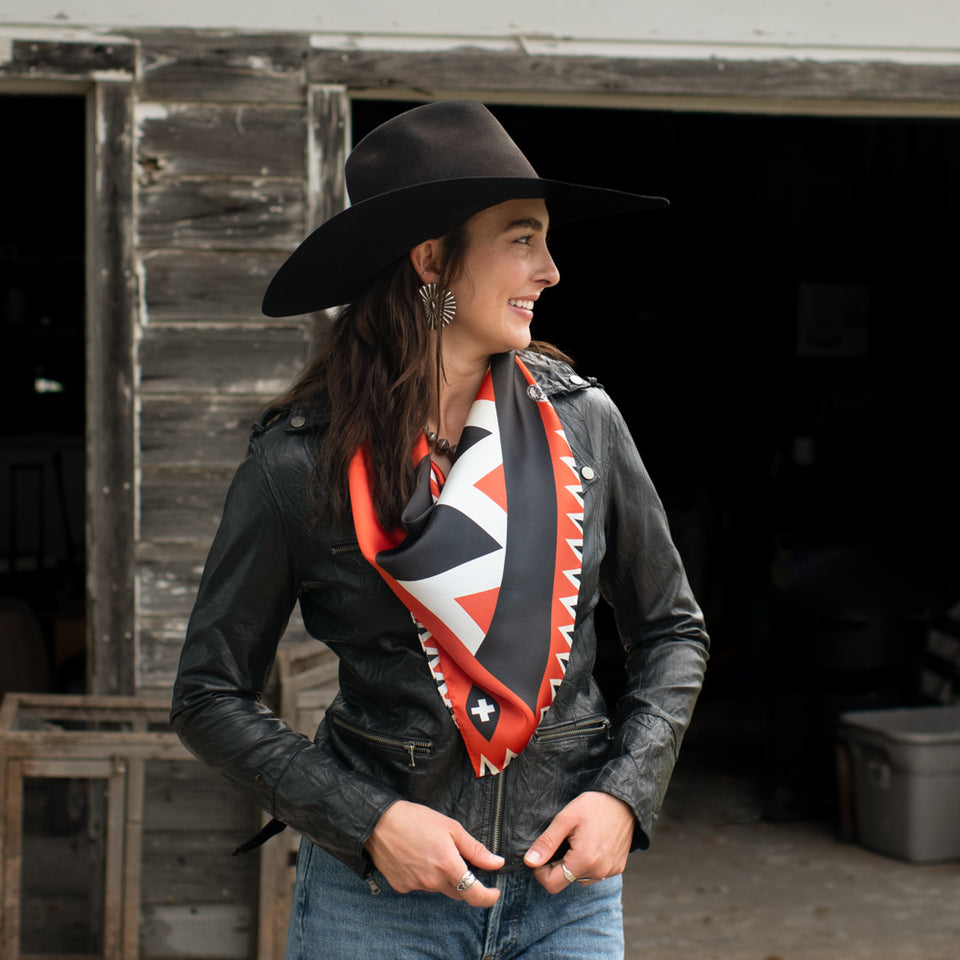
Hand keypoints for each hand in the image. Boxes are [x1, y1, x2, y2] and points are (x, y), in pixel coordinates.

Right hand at [365, 800, 503, 906]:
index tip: (494, 893)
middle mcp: (433, 881)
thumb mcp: (451, 827)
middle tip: (458, 858)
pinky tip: (415, 857)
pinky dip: (423, 875)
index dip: (488, 898)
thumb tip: (496, 863)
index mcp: (448, 865)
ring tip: (430, 850)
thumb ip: (475, 849)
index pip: (474, 894)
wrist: (378, 823)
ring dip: (441, 876)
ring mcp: (416, 886)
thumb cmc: (416, 819)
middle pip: (457, 891)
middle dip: (463, 881)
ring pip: (438, 887)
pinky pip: (420, 885)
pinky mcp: (402, 887)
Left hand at [522, 791, 634, 893]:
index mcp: (584, 861)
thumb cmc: (594, 806)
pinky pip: (594, 873)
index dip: (541, 871)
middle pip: (566, 880)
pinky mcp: (617, 868)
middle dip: (558, 865)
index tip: (543, 853)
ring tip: (579, 841)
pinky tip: (591, 844)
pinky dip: (588, 863)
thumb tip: (529, 862)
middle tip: (563, 841)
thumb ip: (546, 842)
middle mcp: (599, 872)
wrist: (624, 801)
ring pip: (579, 878)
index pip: (552, 884)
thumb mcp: (565, 819)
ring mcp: (610, 871)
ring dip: (574, 865)